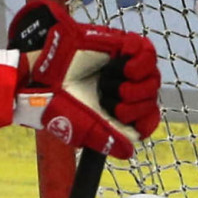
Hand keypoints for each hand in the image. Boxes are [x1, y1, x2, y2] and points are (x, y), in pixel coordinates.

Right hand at [7, 0, 159, 158]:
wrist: (44, 76)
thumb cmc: (60, 103)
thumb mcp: (83, 129)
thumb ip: (107, 141)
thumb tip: (129, 150)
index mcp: (119, 111)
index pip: (148, 119)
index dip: (142, 120)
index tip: (124, 119)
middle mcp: (126, 90)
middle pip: (152, 99)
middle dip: (133, 105)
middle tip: (107, 100)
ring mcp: (126, 68)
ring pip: (153, 77)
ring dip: (135, 86)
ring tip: (109, 83)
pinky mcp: (123, 47)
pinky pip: (148, 52)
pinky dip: (140, 63)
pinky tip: (123, 67)